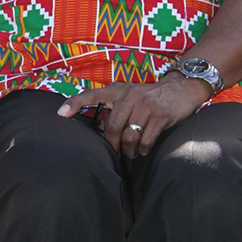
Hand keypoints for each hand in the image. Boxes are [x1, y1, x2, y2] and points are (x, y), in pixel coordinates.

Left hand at [58, 74, 211, 157]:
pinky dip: (143, 150)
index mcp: (118, 90)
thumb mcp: (129, 94)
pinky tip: (144, 149)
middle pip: (112, 127)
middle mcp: (130, 95)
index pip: (92, 95)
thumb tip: (98, 129)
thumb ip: (113, 105)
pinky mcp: (161, 115)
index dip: (75, 103)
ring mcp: (146, 105)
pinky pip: (146, 140)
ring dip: (129, 151)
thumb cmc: (149, 96)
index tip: (60, 114)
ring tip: (132, 153)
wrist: (181, 89)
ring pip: (129, 137)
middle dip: (112, 145)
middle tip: (116, 153)